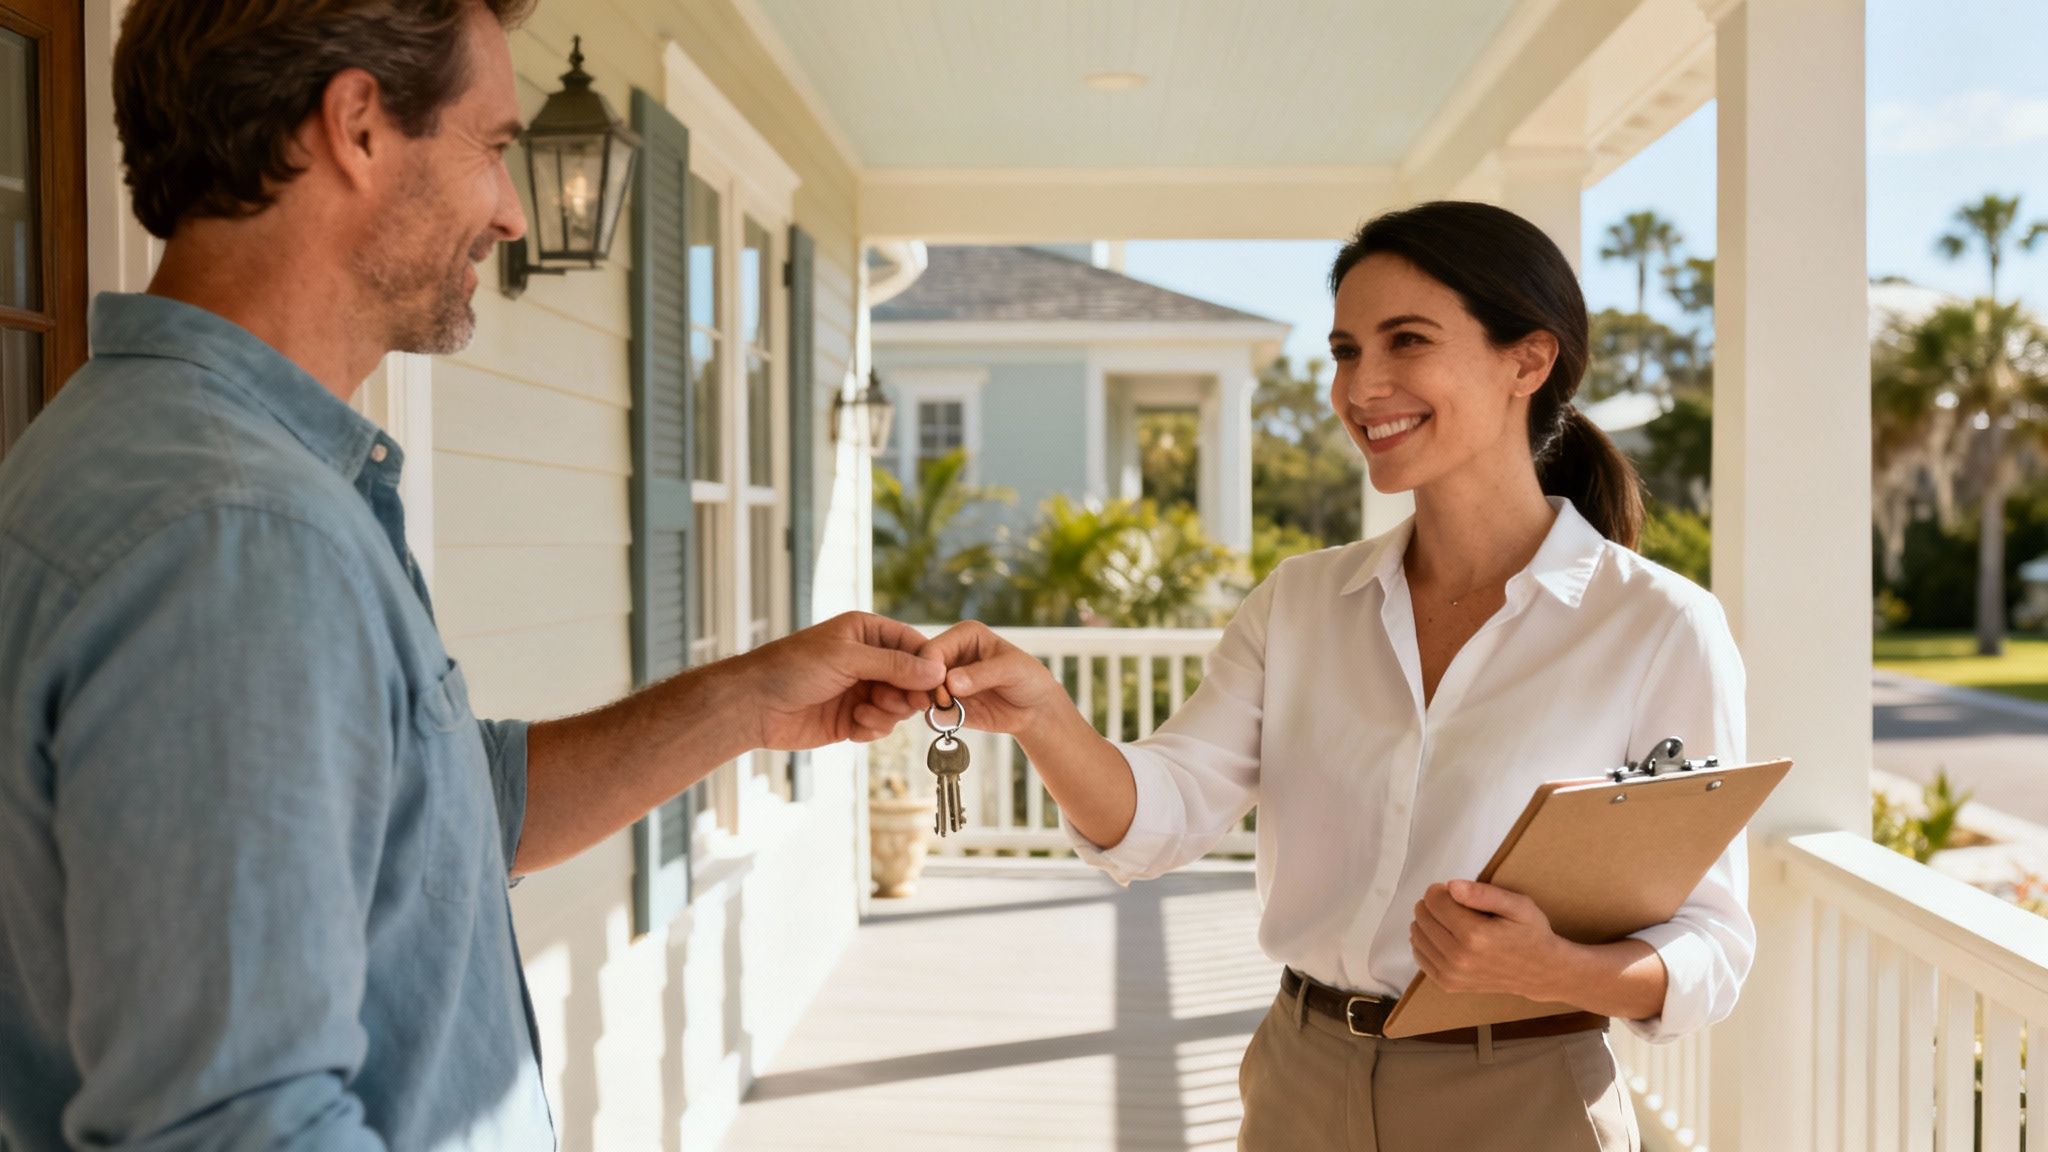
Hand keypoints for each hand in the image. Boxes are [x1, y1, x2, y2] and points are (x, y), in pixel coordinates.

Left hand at [733, 612, 944, 749]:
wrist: (754, 705)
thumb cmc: (793, 668)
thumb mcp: (847, 658)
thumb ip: (893, 665)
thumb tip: (936, 671)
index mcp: (866, 633)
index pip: (913, 645)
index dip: (928, 665)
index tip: (937, 685)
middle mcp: (867, 660)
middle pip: (912, 679)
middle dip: (908, 693)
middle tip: (902, 704)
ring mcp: (860, 690)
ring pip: (899, 705)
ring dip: (888, 713)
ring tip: (865, 712)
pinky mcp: (852, 718)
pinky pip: (881, 726)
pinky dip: (873, 729)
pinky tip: (854, 727)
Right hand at [866, 620, 1072, 740]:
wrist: (1035, 709)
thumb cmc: (1028, 678)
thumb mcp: (1011, 670)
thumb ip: (981, 674)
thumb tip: (951, 683)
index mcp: (963, 636)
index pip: (933, 649)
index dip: (930, 668)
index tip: (941, 688)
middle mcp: (949, 656)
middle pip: (919, 670)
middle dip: (922, 688)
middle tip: (933, 705)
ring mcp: (945, 682)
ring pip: (920, 692)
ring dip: (925, 705)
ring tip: (944, 713)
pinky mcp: (946, 705)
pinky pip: (931, 712)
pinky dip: (933, 718)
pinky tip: (947, 721)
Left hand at [1408, 880, 1569, 1000]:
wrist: (1541, 972)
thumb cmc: (1530, 934)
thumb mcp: (1518, 905)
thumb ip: (1483, 894)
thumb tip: (1451, 887)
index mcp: (1474, 935)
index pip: (1433, 900)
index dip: (1441, 890)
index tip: (1455, 892)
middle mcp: (1458, 957)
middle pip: (1422, 916)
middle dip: (1433, 905)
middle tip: (1455, 906)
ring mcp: (1451, 974)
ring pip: (1417, 935)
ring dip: (1428, 923)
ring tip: (1451, 922)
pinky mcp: (1448, 984)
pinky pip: (1419, 956)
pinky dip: (1426, 942)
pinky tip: (1445, 938)